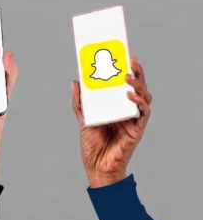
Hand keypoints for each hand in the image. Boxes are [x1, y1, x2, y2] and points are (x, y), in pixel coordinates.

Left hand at [71, 56, 150, 187]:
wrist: (96, 164)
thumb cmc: (92, 143)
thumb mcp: (83, 117)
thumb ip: (80, 101)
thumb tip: (75, 81)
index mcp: (116, 106)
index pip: (124, 85)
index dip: (127, 70)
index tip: (124, 55)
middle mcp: (127, 110)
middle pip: (138, 87)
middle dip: (137, 72)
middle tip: (131, 59)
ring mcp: (134, 119)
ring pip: (144, 96)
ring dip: (138, 84)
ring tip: (128, 76)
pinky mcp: (138, 129)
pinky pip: (143, 112)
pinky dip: (138, 101)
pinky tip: (129, 94)